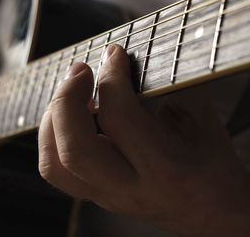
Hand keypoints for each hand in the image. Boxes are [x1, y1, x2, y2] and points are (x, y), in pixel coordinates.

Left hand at [38, 44, 249, 235]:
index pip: (119, 117)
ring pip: (54, 165)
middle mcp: (130, 188)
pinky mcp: (94, 195)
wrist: (210, 209)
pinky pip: (55, 169)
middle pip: (75, 149)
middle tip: (80, 71)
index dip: (111, 77)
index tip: (114, 55)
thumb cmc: (208, 159)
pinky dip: (52, 136)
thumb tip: (123, 54)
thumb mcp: (199, 115)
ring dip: (53, 119)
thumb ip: (165, 80)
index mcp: (167, 166)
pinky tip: (69, 116)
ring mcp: (107, 197)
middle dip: (66, 99)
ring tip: (70, 93)